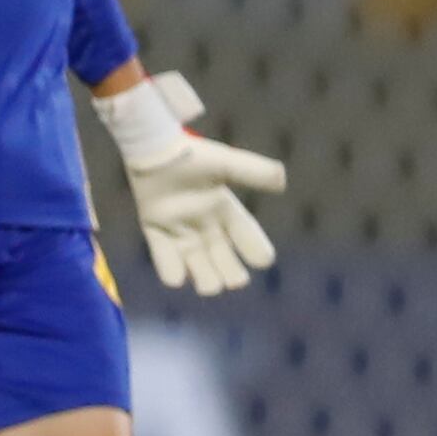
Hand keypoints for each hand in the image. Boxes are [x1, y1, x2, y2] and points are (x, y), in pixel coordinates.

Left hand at [126, 131, 286, 296]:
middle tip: (235, 281)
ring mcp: (179, 229)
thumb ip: (254, 171)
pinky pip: (164, 258)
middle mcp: (205, 224)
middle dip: (231, 274)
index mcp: (225, 209)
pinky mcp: (155, 229)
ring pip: (197, 264)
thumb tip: (283, 180)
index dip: (256, 249)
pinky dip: (170, 270)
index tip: (264, 260)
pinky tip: (177, 278)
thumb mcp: (227, 163)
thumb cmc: (192, 155)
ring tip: (210, 288)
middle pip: (223, 258)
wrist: (153, 148)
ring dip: (205, 278)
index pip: (247, 236)